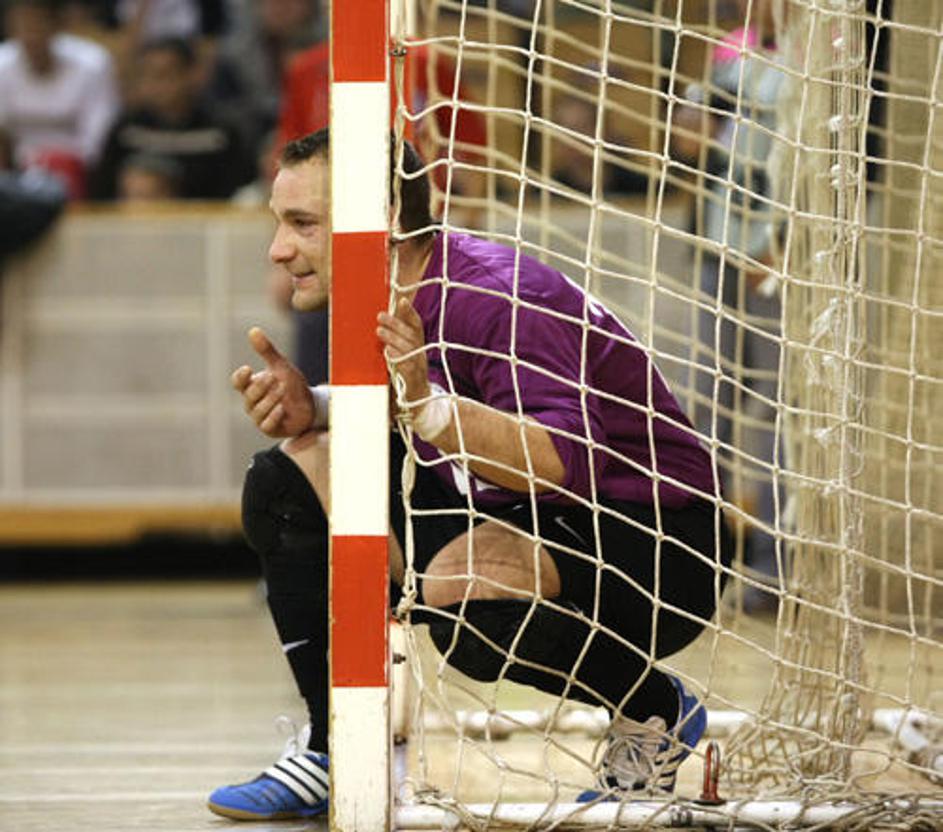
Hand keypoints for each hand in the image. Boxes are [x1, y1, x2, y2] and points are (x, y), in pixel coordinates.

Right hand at [231, 327, 314, 436]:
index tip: (248, 369)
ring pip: (257, 410)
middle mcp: (252, 403)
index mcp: (251, 387)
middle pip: (248, 395)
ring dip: (271, 400)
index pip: (237, 383)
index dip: (240, 377)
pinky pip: (266, 425)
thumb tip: (253, 330)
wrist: (310, 405)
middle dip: (261, 387)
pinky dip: (273, 416)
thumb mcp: (281, 366)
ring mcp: (260, 417)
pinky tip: (281, 409)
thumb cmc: (292, 384)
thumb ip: (267, 351)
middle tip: (275, 378)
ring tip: (283, 391)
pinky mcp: (270, 429)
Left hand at [377, 297, 430, 413]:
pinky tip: (388, 352)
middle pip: (410, 335)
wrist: (419, 401)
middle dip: (395, 324)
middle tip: (380, 316)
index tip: (402, 300)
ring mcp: (418, 366)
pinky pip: (406, 367)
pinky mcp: (413, 380)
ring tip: (379, 331)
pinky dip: (397, 358)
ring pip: (408, 348)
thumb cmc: (407, 371)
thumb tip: (385, 316)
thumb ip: (396, 335)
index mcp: (418, 344)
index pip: (416, 325)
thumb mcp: (403, 351)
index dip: (410, 312)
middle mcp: (420, 353)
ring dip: (393, 338)